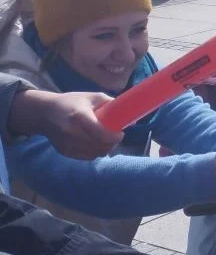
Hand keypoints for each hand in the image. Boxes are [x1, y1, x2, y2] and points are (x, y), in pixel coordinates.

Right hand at [8, 89, 122, 158]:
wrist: (45, 113)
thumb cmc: (72, 102)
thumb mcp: (92, 97)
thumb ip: (111, 104)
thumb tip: (131, 117)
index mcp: (80, 117)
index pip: (101, 134)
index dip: (115, 137)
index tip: (120, 133)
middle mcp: (72, 132)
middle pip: (100, 146)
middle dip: (112, 143)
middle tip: (116, 136)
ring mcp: (67, 144)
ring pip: (95, 153)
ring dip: (105, 148)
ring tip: (107, 140)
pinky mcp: (65, 152)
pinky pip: (87, 157)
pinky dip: (95, 152)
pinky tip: (96, 144)